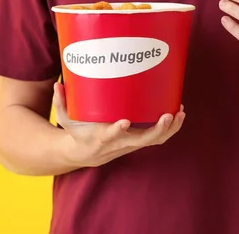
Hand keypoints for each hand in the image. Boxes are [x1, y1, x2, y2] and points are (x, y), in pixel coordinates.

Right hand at [53, 82, 185, 167]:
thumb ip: (61, 102)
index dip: (117, 131)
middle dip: (157, 129)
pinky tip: (179, 114)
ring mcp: (131, 143)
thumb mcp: (66, 119)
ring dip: (170, 129)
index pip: (110, 136)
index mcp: (101, 138)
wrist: (85, 154)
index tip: (124, 121)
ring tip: (180, 112)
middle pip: (143, 140)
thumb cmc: (77, 132)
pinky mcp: (138, 141)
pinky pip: (158, 138)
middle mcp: (119, 143)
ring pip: (155, 141)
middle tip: (167, 115)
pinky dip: (171, 129)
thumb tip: (58, 84)